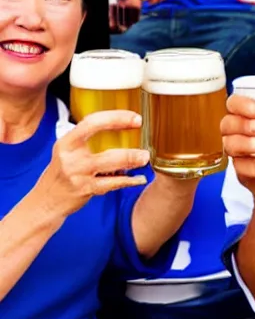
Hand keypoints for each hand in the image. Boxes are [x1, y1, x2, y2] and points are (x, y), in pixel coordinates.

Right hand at [34, 110, 149, 218]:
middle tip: (144, 139)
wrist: (45, 201)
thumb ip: (88, 137)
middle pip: (102, 145)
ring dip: (130, 159)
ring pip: (110, 164)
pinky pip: (112, 184)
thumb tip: (120, 124)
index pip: (92, 122)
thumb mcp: (68, 150)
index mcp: (67, 142)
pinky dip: (129, 181)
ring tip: (144, 158)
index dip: (116, 117)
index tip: (135, 118)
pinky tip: (140, 179)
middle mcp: (70, 156)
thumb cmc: (62, 171)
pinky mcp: (84, 190)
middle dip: (127, 144)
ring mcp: (77, 174)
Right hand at [221, 95, 254, 203]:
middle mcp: (236, 131)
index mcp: (246, 114)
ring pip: (230, 144)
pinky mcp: (241, 169)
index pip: (233, 103)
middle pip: (227, 123)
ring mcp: (236, 151)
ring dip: (245, 143)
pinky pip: (243, 167)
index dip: (241, 104)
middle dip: (244, 124)